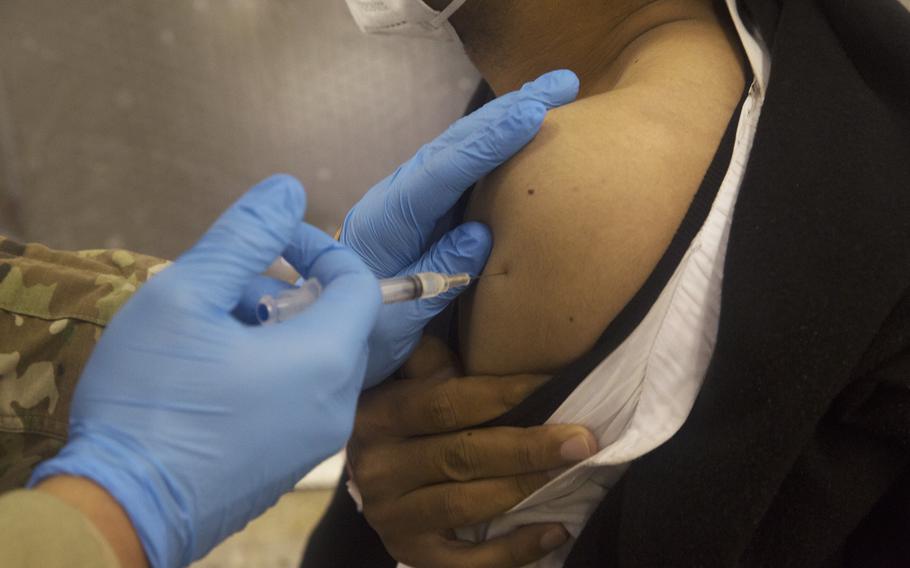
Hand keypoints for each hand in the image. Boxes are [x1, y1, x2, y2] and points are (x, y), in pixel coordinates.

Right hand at [29, 175, 380, 567]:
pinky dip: (271, 371)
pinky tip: (212, 375)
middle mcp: (337, 405)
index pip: (360, 284)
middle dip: (289, 291)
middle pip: (337, 323)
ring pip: (316, 361)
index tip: (276, 242)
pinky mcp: (291, 464)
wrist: (121, 509)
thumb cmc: (149, 398)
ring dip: (274, 331)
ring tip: (209, 334)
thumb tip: (287, 189)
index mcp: (325, 360)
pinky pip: (300, 398)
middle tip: (227, 292)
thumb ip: (242, 236)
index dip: (322, 249)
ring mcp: (317, 441)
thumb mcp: (184, 295)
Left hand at [342, 70, 580, 385]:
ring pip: (461, 146)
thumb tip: (482, 234)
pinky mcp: (424, 204)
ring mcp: (412, 195)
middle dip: (509, 111)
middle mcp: (400, 194)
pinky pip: (463, 165)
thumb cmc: (363, 326)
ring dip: (506, 117)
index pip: (443, 172)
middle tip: (562, 84)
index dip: (489, 143)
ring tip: (554, 93)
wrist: (332, 320)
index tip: (532, 113)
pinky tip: (524, 128)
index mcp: (388, 219)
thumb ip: (438, 272)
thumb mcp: (399, 313)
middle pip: (456, 143)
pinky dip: (494, 141)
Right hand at [348, 338, 597, 567]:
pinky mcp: (410, 553)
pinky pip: (466, 561)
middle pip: (462, 455)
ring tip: (574, 473)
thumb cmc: (407, 414)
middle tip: (583, 438)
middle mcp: (377, 468)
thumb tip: (472, 303)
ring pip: (466, 505)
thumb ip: (433, 357)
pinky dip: (514, 549)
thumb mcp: (409, 379)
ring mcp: (391, 516)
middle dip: (529, 446)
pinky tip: (555, 530)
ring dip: (526, 488)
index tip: (556, 385)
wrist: (375, 474)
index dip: (505, 394)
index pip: (447, 403)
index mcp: (379, 415)